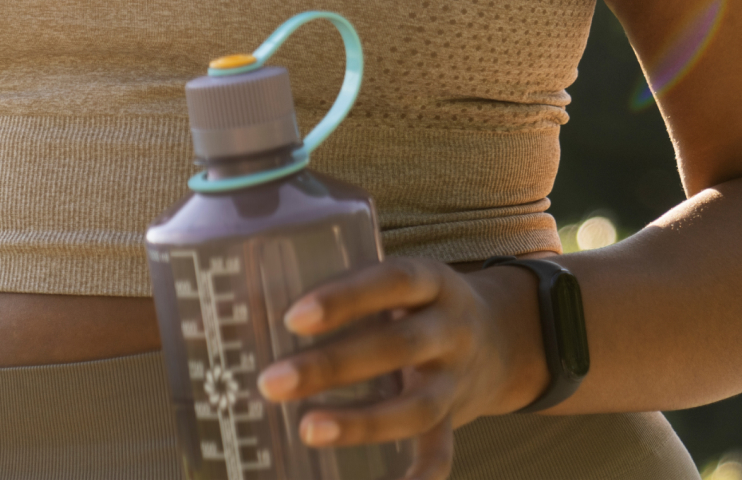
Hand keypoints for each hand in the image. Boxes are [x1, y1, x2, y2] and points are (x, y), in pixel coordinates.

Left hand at [255, 259, 550, 479]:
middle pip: (397, 347)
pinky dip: (418, 478)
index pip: (392, 282)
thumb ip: (344, 289)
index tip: (293, 317)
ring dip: (362, 422)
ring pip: (417, 406)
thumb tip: (237, 299)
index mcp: (432, 283)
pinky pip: (441, 452)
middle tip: (272, 381)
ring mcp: (457, 378)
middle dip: (333, 367)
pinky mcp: (457, 420)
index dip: (346, 298)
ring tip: (306, 429)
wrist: (503, 335)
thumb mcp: (398, 282)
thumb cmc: (415, 304)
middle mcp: (451, 329)